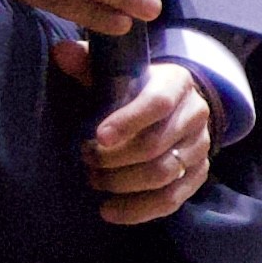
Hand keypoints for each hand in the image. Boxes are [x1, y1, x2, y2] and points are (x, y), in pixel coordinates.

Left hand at [70, 57, 216, 227]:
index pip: (157, 104)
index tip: (97, 137)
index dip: (127, 121)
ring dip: (122, 183)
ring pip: (163, 175)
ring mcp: (200, 147)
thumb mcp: (117, 71)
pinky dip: (139, 210)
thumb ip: (89, 64)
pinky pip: (172, 199)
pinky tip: (110, 211)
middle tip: (85, 160)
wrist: (177, 105)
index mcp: (176, 83)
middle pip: (156, 146)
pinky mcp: (198, 174)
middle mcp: (196, 114)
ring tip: (94, 180)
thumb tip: (61, 52)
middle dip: (113, 159)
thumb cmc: (137, 88)